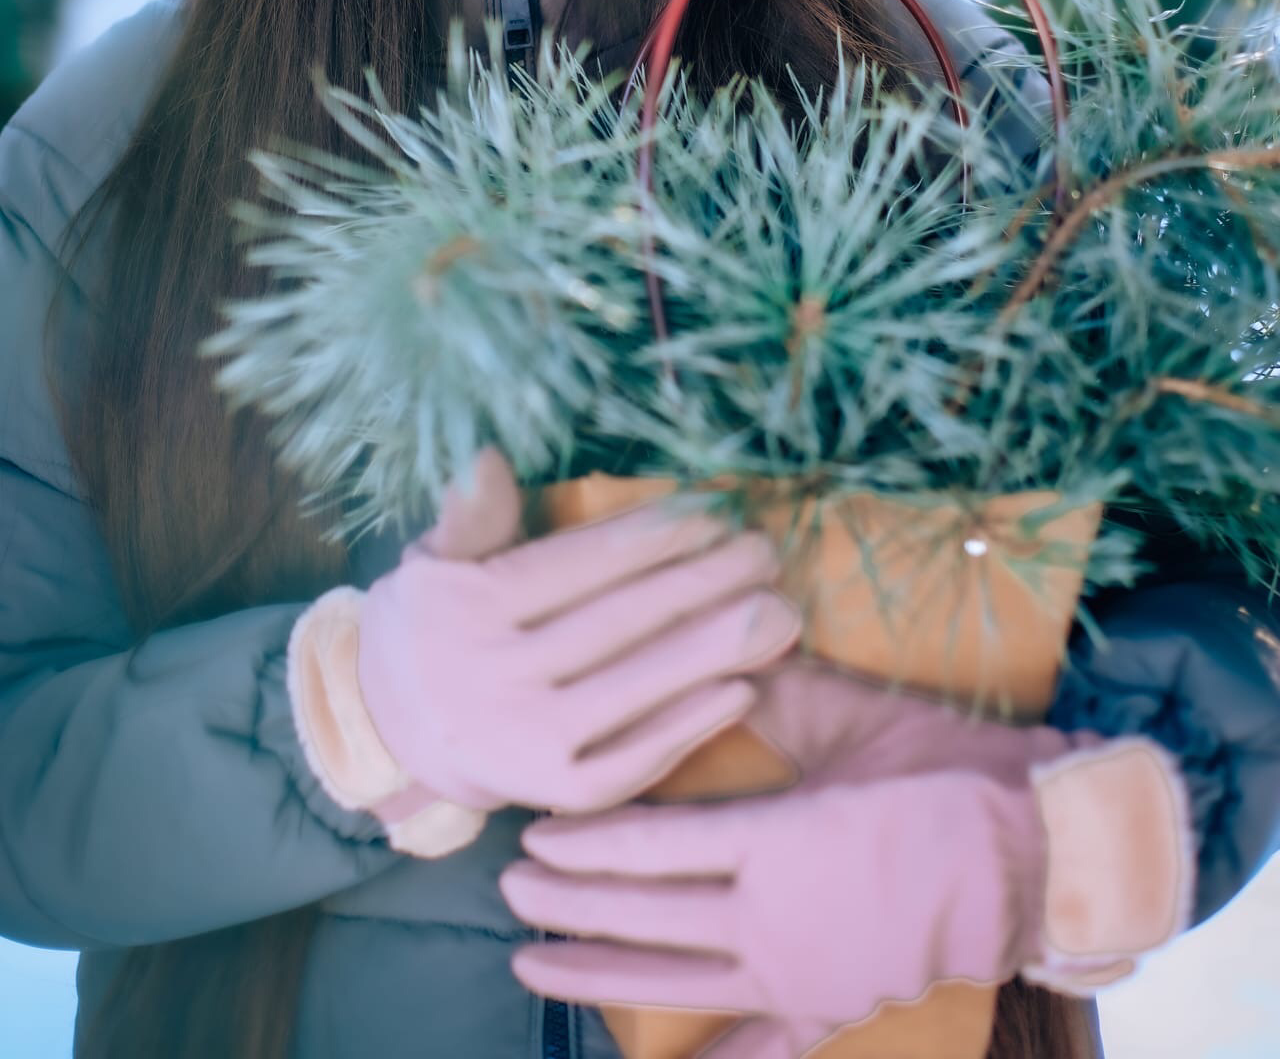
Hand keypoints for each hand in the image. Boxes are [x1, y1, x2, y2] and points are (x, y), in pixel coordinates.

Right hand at [355, 448, 802, 816]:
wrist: (396, 727)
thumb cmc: (440, 621)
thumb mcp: (438, 559)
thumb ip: (474, 516)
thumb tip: (484, 458)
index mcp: (463, 608)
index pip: (576, 567)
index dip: (652, 538)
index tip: (717, 513)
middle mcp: (488, 678)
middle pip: (614, 624)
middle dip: (701, 584)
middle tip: (766, 553)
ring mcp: (520, 745)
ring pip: (631, 692)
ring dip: (713, 652)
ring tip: (780, 614)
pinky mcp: (551, 795)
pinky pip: (631, 763)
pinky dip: (687, 728)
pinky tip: (742, 691)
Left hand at [500, 656, 1193, 1047]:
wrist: (1038, 851)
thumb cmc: (945, 772)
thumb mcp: (850, 718)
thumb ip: (774, 688)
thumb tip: (720, 646)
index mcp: (770, 843)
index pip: (650, 844)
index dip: (585, 842)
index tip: (529, 834)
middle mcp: (768, 920)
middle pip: (645, 914)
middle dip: (569, 904)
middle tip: (506, 890)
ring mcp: (798, 975)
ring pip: (676, 981)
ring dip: (599, 973)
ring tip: (531, 965)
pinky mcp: (835, 1006)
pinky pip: (763, 1049)